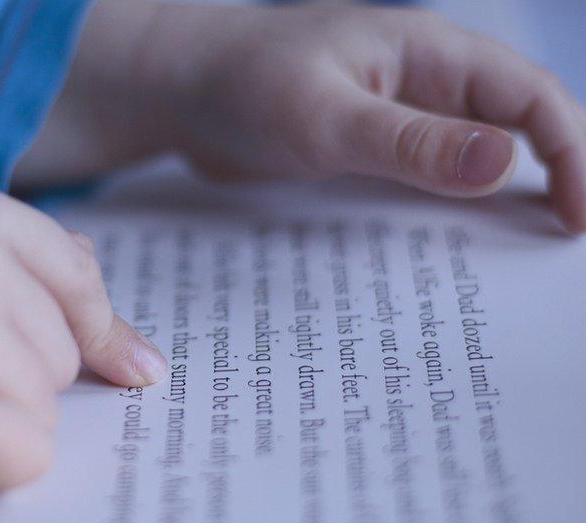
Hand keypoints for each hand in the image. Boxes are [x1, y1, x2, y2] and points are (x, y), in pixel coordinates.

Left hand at [21, 2, 585, 231]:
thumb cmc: (241, 82)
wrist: (176, 91)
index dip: (572, 156)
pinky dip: (436, 217)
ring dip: (489, 209)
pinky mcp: (362, 150)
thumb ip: (410, 142)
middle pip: (513, 132)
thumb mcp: (325, 116)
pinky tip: (433, 261)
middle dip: (546, 184)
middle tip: (551, 255)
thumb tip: (505, 164)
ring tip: (506, 271)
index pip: (532, 99)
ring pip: (466, 163)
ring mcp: (392, 118)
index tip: (576, 222)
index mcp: (429, 53)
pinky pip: (417, 184)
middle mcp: (421, 83)